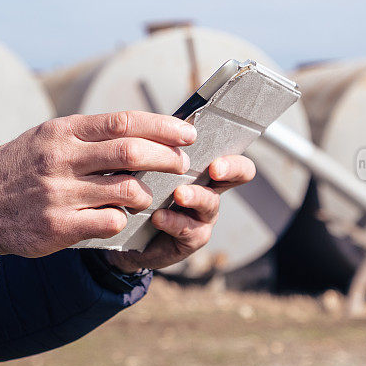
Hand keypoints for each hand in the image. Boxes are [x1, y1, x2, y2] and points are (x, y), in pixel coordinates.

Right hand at [0, 111, 196, 257]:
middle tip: (183, 164)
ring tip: (147, 195)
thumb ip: (86, 136)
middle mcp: (61, 159)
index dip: (162, 126)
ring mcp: (60, 194)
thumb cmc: (18, 170)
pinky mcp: (58, 226)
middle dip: (167, 157)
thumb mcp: (45, 139)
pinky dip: (124, 219)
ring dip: (147, 193)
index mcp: (62, 132)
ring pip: (127, 190)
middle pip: (132, 152)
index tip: (186, 133)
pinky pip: (110, 221)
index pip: (123, 122)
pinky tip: (119, 218)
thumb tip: (139, 132)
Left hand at [102, 155, 255, 272]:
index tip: (215, 157)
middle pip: (239, 175)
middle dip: (230, 169)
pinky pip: (187, 229)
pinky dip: (172, 221)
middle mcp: (210, 189)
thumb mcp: (151, 168)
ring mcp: (203, 216)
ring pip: (210, 203)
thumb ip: (160, 150)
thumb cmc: (143, 192)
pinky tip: (158, 217)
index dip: (233, 157)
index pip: (232, 156)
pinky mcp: (190, 238)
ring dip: (195, 196)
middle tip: (215, 168)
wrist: (127, 233)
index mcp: (204, 169)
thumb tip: (161, 127)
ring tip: (179, 194)